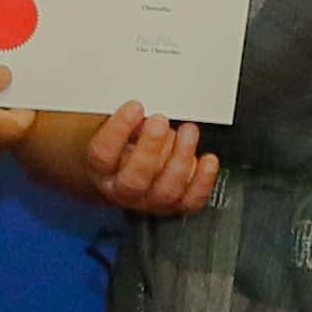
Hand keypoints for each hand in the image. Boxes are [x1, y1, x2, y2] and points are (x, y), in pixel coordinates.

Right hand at [84, 102, 218, 214]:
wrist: (131, 175)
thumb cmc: (125, 146)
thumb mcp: (118, 128)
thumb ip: (128, 120)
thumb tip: (145, 105)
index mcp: (102, 169)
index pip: (103, 154)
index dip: (118, 130)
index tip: (134, 107)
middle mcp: (123, 190)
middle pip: (134, 178)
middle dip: (149, 147)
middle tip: (160, 121)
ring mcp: (150, 201)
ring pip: (166, 189)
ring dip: (180, 157)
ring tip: (188, 131)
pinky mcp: (175, 206)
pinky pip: (191, 199)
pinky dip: (203, 179)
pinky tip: (208, 160)